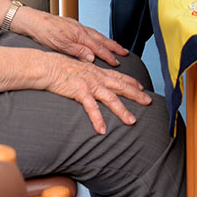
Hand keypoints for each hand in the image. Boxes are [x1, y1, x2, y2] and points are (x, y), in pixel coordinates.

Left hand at [23, 8, 126, 66]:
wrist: (33, 20)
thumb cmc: (44, 32)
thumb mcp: (60, 45)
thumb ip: (77, 51)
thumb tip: (92, 58)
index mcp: (79, 34)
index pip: (98, 47)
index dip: (108, 55)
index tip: (116, 62)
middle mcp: (81, 29)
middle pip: (101, 39)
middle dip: (114, 47)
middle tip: (124, 52)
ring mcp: (77, 26)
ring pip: (97, 35)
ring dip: (108, 42)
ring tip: (116, 47)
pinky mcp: (73, 26)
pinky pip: (91, 32)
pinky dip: (98, 37)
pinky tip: (98, 40)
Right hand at [36, 51, 151, 134]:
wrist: (48, 66)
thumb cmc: (61, 68)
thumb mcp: (81, 69)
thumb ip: (90, 75)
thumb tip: (96, 80)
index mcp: (98, 72)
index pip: (120, 77)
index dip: (132, 82)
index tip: (142, 87)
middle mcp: (98, 77)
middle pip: (121, 87)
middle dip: (136, 95)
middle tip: (148, 102)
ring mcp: (90, 84)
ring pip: (111, 98)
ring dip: (122, 110)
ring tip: (131, 121)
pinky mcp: (80, 92)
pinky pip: (91, 108)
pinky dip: (98, 119)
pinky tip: (103, 130)